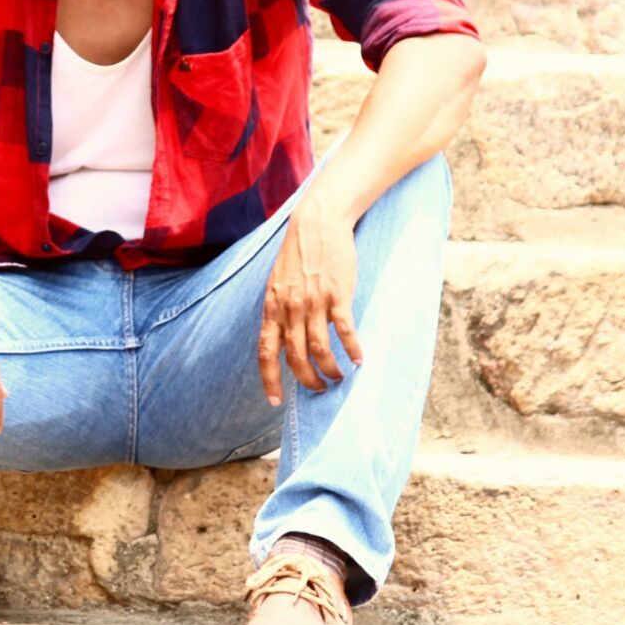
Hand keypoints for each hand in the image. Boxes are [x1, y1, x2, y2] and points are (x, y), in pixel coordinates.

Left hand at [259, 195, 363, 405]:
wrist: (317, 223)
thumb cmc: (297, 255)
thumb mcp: (277, 284)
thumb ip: (278, 311)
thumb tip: (280, 340)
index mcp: (272, 308)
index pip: (266, 352)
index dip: (269, 379)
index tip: (274, 401)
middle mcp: (290, 308)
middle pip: (295, 357)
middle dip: (307, 380)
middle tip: (319, 390)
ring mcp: (313, 302)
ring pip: (320, 349)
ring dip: (330, 370)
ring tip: (339, 378)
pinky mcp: (337, 294)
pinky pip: (344, 330)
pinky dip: (352, 349)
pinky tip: (359, 360)